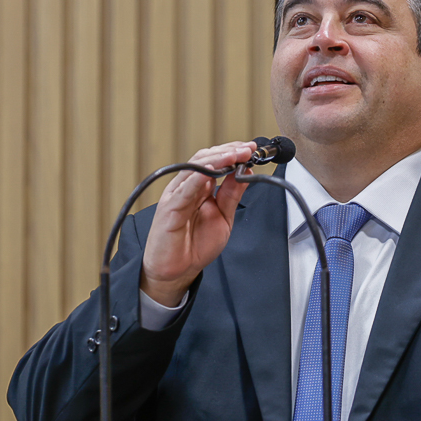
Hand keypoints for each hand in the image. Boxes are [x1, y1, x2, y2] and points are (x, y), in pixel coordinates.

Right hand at [140, 141, 256, 305]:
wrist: (177, 271)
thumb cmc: (195, 246)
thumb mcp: (223, 218)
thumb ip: (231, 196)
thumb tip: (244, 172)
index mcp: (199, 187)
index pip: (215, 161)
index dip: (233, 152)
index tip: (251, 149)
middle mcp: (187, 187)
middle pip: (205, 159)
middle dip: (228, 152)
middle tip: (247, 149)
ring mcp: (176, 196)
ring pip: (194, 168)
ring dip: (216, 160)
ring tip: (234, 155)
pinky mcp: (169, 209)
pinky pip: (184, 190)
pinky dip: (197, 178)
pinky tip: (211, 172)